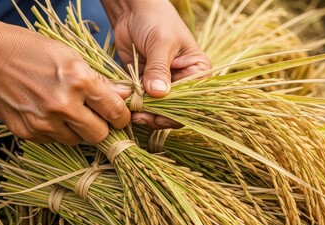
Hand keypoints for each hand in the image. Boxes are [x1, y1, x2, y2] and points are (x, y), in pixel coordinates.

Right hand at [0, 18, 130, 144]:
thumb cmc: (33, 51)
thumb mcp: (71, 57)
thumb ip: (100, 81)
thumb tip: (124, 95)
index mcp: (78, 81)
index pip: (115, 112)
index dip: (122, 117)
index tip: (121, 116)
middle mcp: (62, 105)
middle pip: (100, 135)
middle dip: (104, 127)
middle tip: (100, 118)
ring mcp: (43, 122)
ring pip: (78, 141)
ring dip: (80, 131)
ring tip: (71, 113)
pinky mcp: (27, 132)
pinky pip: (55, 141)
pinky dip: (59, 132)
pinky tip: (51, 114)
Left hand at [101, 0, 211, 128]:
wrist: (132, 10)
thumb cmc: (155, 19)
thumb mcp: (161, 42)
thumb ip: (159, 68)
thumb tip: (158, 93)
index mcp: (197, 70)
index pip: (193, 99)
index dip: (178, 110)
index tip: (159, 114)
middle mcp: (183, 80)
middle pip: (176, 108)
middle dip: (159, 115)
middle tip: (142, 115)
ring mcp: (164, 84)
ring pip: (158, 109)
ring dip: (146, 113)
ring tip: (133, 112)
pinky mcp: (146, 84)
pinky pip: (143, 101)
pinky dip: (135, 106)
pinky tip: (127, 105)